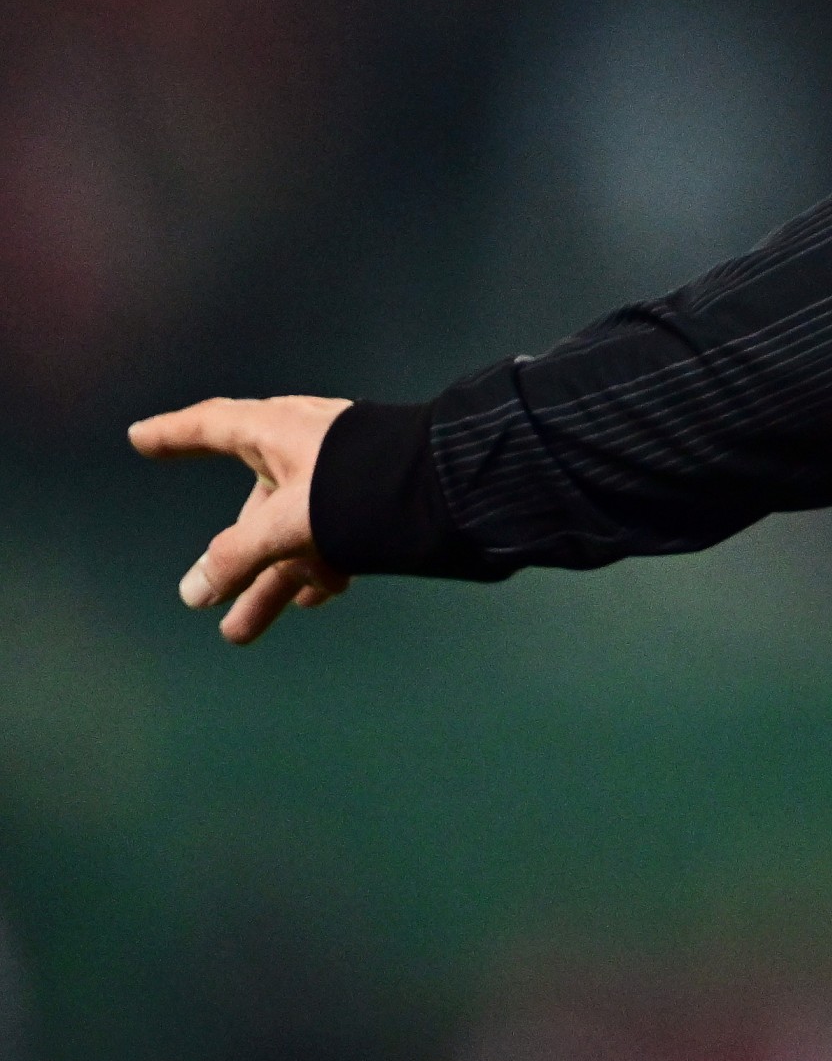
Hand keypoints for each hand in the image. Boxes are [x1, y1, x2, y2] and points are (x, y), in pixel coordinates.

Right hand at [126, 396, 355, 644]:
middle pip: (255, 509)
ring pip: (293, 534)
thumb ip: (239, 557)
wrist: (461, 486)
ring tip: (240, 634)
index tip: (141, 438)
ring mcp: (345, 476)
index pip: (211, 426)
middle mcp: (308, 449)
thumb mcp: (289, 523)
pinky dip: (320, 567)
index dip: (175, 434)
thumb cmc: (365, 485)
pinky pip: (336, 538)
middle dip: (231, 562)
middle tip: (206, 603)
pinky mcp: (379, 501)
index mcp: (280, 430)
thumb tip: (194, 591)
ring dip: (270, 581)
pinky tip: (316, 596)